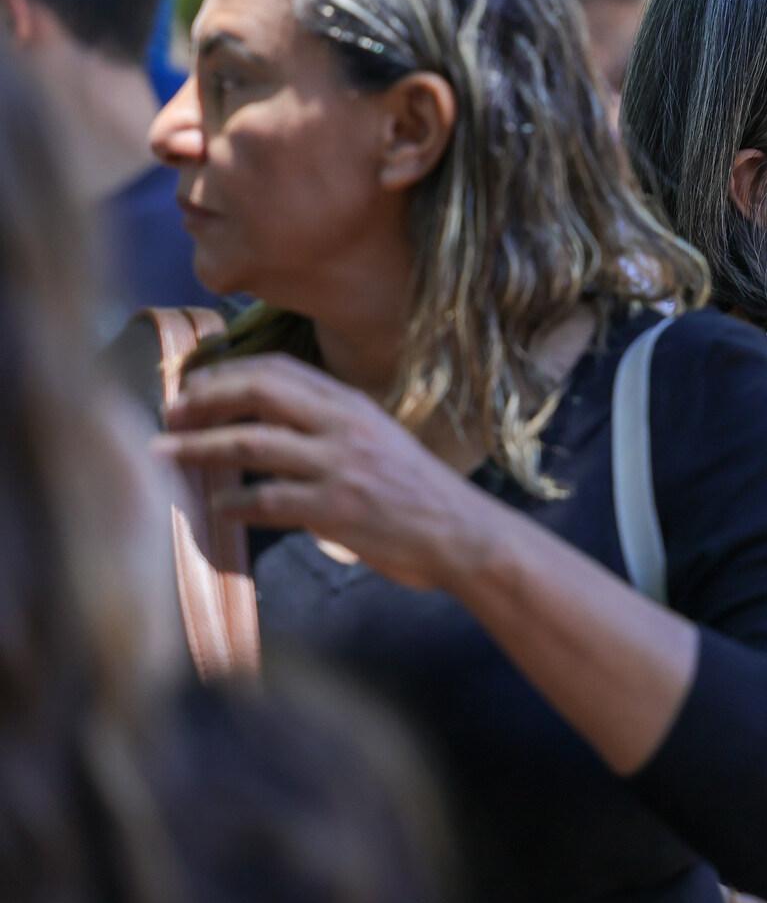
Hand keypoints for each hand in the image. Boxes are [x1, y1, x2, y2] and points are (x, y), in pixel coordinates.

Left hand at [154, 354, 491, 591]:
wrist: (464, 534)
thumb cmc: (421, 492)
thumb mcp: (380, 439)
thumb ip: (332, 426)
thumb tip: (270, 422)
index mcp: (354, 405)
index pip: (279, 368)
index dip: (227, 372)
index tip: (193, 386)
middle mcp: (344, 426)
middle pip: (259, 391)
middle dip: (205, 398)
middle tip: (170, 413)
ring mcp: (339, 466)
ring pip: (251, 442)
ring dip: (198, 446)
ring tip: (165, 453)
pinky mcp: (335, 508)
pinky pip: (267, 499)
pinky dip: (235, 503)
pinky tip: (218, 507)